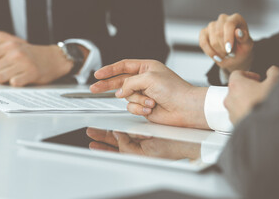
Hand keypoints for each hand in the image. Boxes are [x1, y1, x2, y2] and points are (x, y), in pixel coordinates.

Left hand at [0, 39, 72, 86]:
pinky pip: (14, 83)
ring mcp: (23, 63)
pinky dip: (15, 84)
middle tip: (0, 78)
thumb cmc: (33, 56)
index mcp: (8, 46)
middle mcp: (14, 53)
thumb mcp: (16, 49)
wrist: (55, 58)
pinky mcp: (31, 73)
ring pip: (0, 78)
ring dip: (4, 82)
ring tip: (13, 77)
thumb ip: (1, 55)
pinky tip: (22, 80)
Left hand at [86, 127, 200, 159]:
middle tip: (91, 132)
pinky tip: (117, 122)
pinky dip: (123, 124)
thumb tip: (117, 136)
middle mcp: (137, 147)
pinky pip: (131, 126)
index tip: (93, 142)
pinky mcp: (147, 129)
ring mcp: (142, 138)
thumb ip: (127, 146)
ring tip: (99, 127)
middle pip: (115, 142)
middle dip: (102, 137)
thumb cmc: (172, 150)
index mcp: (136, 155)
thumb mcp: (145, 152)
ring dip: (110, 131)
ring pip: (122, 134)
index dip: (103, 147)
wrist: (187, 141)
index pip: (115, 151)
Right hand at [90, 60, 208, 128]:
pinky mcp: (145, 107)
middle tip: (94, 87)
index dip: (109, 70)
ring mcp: (144, 94)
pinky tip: (151, 108)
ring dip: (138, 101)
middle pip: (120, 81)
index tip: (98, 74)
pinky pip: (133, 108)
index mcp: (147, 68)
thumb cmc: (175, 90)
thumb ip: (130, 82)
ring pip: (127, 97)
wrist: (186, 108)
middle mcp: (144, 80)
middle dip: (107, 85)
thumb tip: (120, 92)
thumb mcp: (149, 78)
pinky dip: (141, 109)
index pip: (123, 66)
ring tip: (151, 102)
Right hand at [199, 13, 253, 73]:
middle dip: (224, 48)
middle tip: (230, 54)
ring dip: (218, 52)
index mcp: (236, 18)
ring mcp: (212, 25)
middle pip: (219, 34)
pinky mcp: (203, 32)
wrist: (234, 54)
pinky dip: (209, 52)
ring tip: (225, 54)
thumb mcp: (247, 45)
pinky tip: (216, 56)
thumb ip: (244, 38)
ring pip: (212, 41)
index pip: (228, 25)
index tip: (229, 50)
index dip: (228, 38)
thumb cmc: (242, 48)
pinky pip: (203, 43)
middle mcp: (223, 19)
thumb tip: (238, 32)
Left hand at [224, 66, 278, 122]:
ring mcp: (231, 112)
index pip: (236, 74)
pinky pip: (239, 115)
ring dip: (247, 101)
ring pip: (237, 103)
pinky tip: (260, 114)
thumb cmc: (267, 105)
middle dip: (248, 88)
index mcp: (236, 85)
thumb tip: (272, 71)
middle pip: (236, 89)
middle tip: (260, 91)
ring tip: (261, 103)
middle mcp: (230, 98)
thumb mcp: (276, 82)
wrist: (267, 128)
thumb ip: (273, 72)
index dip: (248, 74)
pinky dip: (247, 113)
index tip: (257, 78)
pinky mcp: (235, 123)